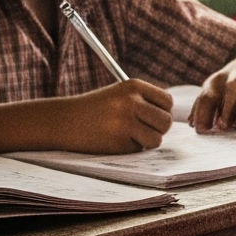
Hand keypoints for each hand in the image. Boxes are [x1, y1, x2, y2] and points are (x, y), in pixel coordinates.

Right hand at [59, 81, 174, 151]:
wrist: (63, 121)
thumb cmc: (95, 108)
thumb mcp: (120, 94)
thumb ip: (145, 101)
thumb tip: (172, 117)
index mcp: (133, 86)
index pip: (167, 101)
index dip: (162, 111)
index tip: (151, 116)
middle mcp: (131, 102)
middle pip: (166, 121)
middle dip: (158, 129)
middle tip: (143, 130)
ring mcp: (125, 123)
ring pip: (157, 139)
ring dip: (147, 141)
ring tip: (130, 136)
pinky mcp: (118, 143)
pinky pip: (139, 150)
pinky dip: (131, 148)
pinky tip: (114, 141)